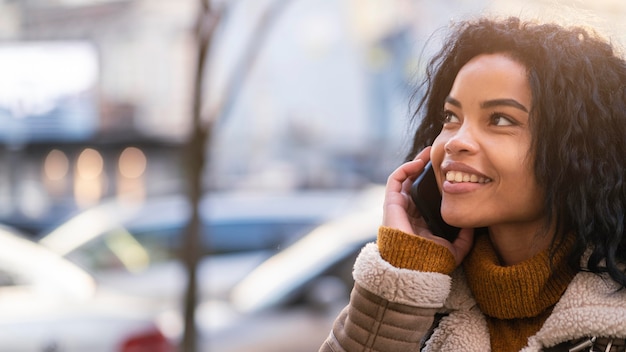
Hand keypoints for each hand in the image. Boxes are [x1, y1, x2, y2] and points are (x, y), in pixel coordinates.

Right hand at [382, 147, 473, 265]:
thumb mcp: (454, 249)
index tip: (448, 173)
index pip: (425, 198)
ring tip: (428, 154)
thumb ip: (464, 239)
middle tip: (438, 157)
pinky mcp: (391, 203)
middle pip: (414, 185)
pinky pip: (395, 180)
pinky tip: (419, 163)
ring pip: (404, 180)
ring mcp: (398, 207)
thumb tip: (472, 227)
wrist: (415, 265)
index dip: (434, 184)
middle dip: (425, 169)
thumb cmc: (431, 260)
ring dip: (414, 165)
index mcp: (420, 222)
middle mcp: (408, 213)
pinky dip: (405, 168)